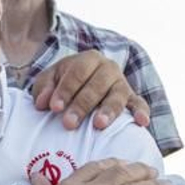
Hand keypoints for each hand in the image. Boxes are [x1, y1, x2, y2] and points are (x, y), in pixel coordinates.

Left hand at [32, 50, 150, 131]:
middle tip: (69, 123)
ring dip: (108, 110)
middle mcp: (108, 68)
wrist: (84, 84)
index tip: (54, 107)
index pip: (77, 73)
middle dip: (82, 105)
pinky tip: (142, 122)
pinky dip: (141, 112)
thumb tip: (42, 103)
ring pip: (118, 95)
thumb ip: (44, 88)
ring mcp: (122, 83)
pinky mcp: (131, 98)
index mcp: (88, 59)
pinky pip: (139, 103)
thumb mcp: (50, 80)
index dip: (65, 90)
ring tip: (98, 124)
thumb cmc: (63, 84)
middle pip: (97, 85)